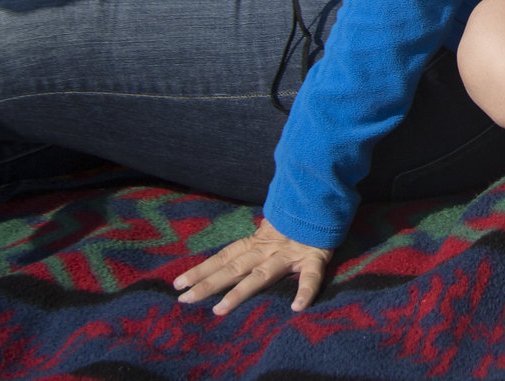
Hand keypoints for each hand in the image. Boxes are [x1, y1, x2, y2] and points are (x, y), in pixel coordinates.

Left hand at [174, 220, 331, 314]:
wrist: (327, 194)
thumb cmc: (303, 212)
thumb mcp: (277, 223)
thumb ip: (261, 235)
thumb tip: (242, 246)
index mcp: (259, 241)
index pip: (225, 256)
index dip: (202, 269)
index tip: (178, 283)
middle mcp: (269, 249)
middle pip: (234, 267)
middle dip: (208, 283)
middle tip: (184, 300)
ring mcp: (291, 253)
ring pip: (261, 275)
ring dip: (240, 292)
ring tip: (220, 310)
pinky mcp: (316, 256)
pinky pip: (311, 276)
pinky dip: (305, 290)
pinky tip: (297, 306)